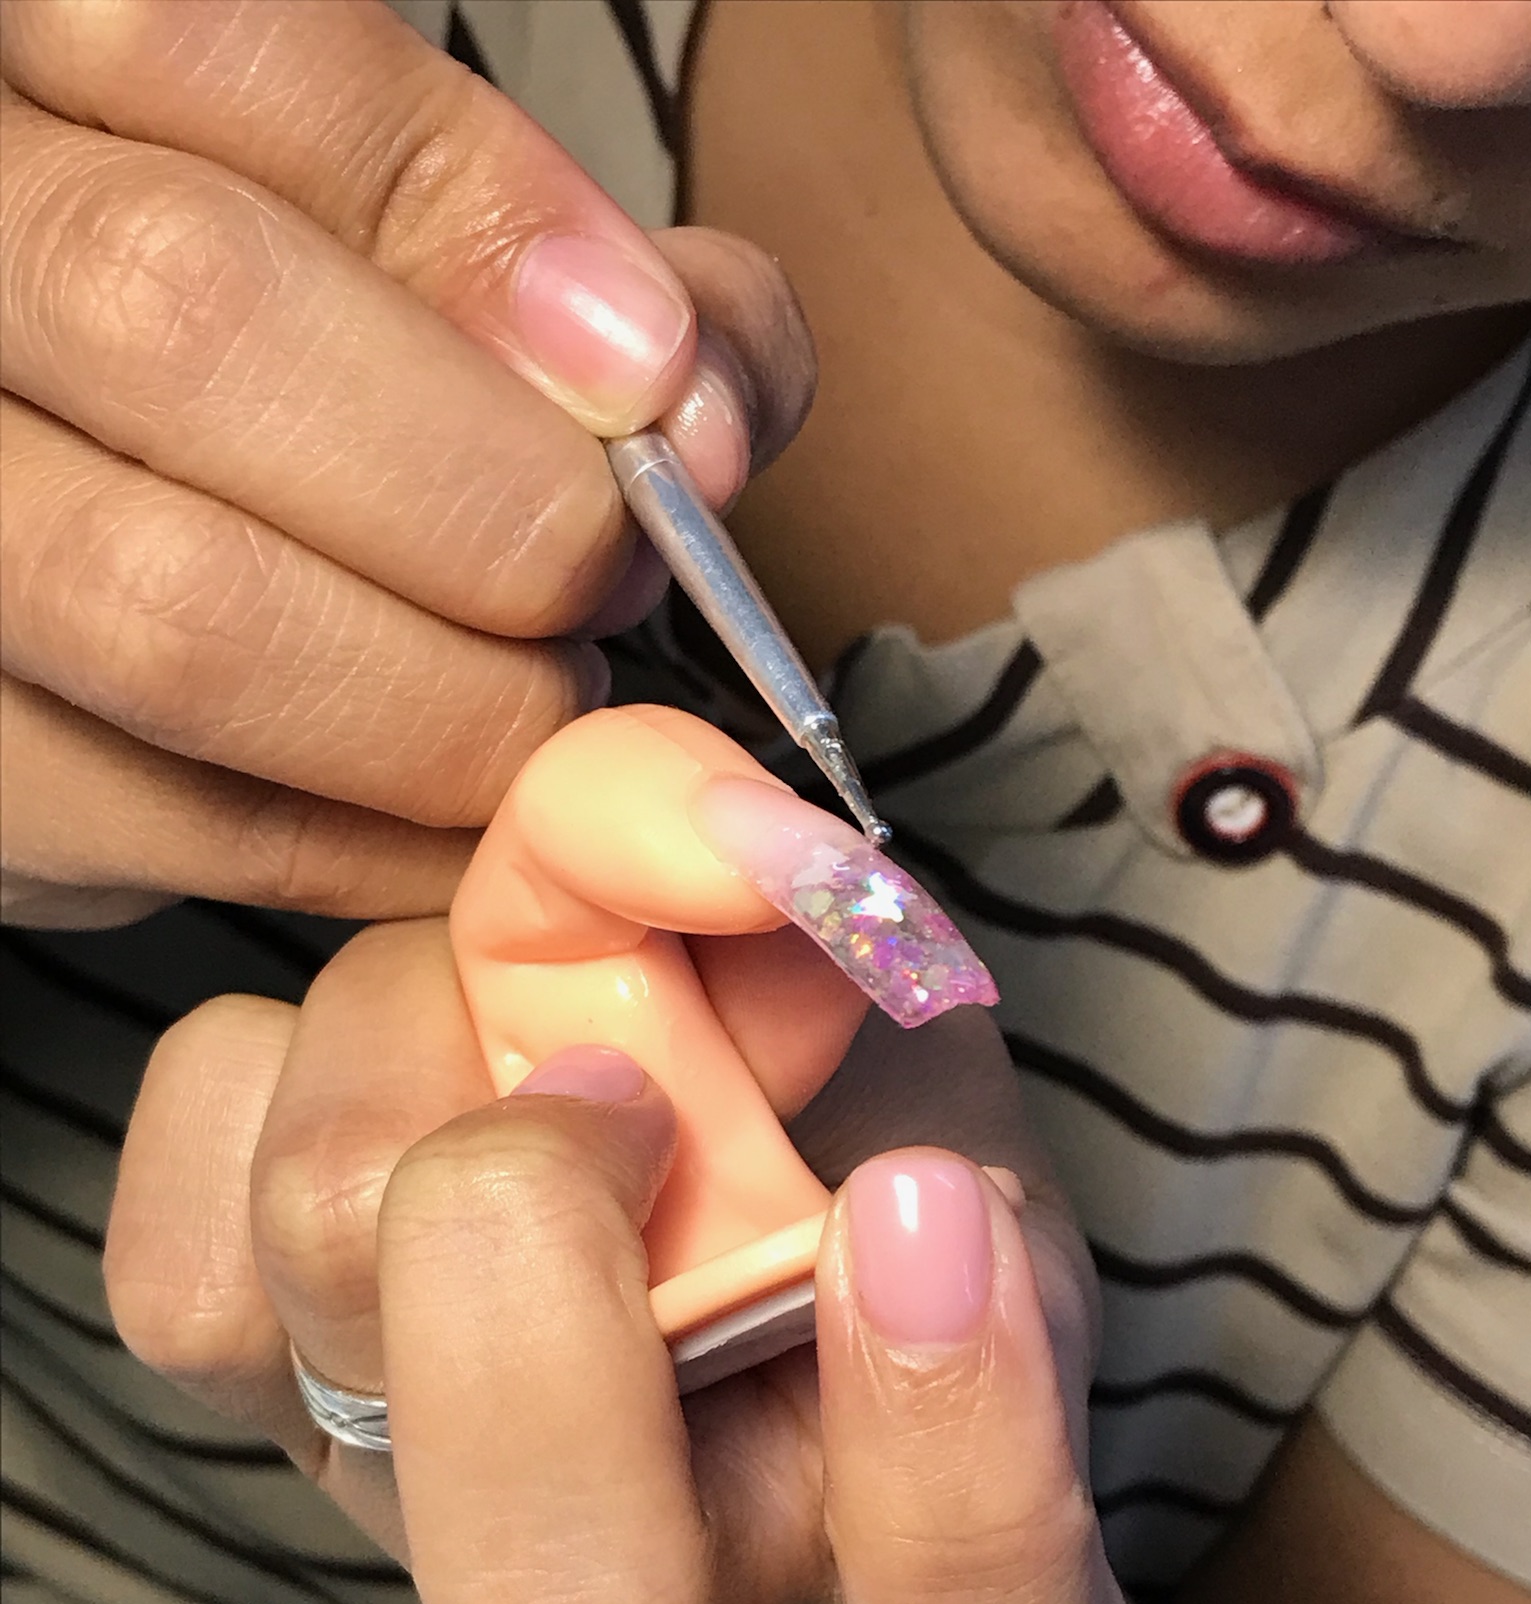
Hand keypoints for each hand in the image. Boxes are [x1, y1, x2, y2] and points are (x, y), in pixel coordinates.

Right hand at [0, 0, 812, 925]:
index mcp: (28, 82)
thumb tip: (699, 406)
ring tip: (535, 695)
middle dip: (487, 484)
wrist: (58, 555)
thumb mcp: (389, 261)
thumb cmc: (269, 394)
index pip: (217, 49)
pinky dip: (390, 834)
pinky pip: (192, 826)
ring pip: (176, 610)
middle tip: (601, 568)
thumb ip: (562, 272)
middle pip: (181, 312)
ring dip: (449, 692)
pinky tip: (456, 798)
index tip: (649, 372)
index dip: (477, 220)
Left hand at [105, 917, 1130, 1603]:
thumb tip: (736, 855)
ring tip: (512, 1005)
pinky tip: (388, 1050)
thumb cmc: (831, 1117)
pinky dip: (261, 1080)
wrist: (670, 1152)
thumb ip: (850, 949)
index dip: (959, 1463)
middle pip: (558, 1602)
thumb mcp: (909, 1028)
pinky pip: (174, 1259)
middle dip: (560, 1238)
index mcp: (885, 1540)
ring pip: (322, 1306)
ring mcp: (419, 1503)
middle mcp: (632, 1589)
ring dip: (413, 1057)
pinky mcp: (261, 1398)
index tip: (924, 1195)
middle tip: (620, 1066)